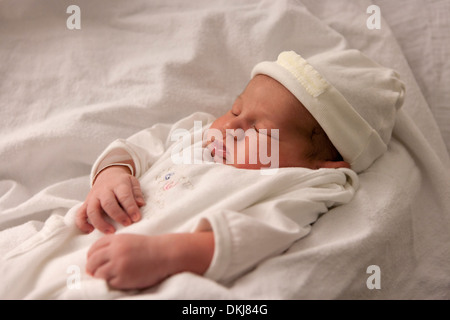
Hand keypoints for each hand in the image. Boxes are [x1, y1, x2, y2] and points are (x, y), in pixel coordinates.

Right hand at [76, 166, 145, 233]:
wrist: (108, 175)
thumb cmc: (122, 183)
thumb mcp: (133, 182)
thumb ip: (137, 193)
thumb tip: (140, 204)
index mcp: (118, 184)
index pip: (124, 196)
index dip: (130, 208)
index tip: (136, 218)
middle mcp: (103, 191)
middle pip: (108, 203)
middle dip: (118, 216)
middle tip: (127, 224)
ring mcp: (93, 197)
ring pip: (92, 210)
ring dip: (100, 223)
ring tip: (111, 232)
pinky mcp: (86, 203)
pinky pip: (79, 214)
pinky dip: (82, 224)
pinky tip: (90, 231)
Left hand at [86, 232, 214, 289]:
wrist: (165, 254)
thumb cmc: (148, 247)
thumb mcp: (129, 239)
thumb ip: (113, 245)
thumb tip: (95, 258)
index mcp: (116, 240)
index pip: (94, 248)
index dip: (90, 255)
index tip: (91, 260)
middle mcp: (115, 252)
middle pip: (92, 261)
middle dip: (90, 268)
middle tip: (92, 272)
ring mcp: (119, 265)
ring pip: (98, 273)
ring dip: (99, 276)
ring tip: (105, 276)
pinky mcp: (123, 278)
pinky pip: (109, 282)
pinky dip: (111, 282)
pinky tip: (118, 279)